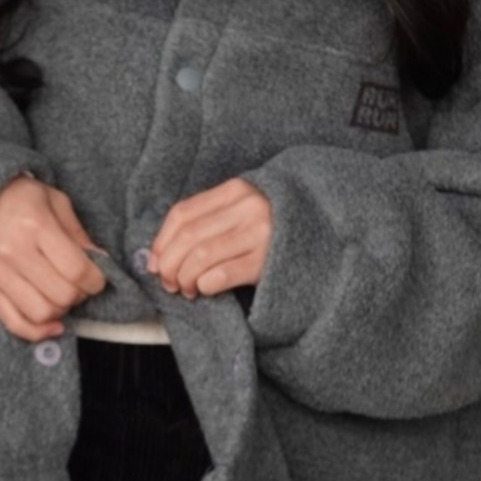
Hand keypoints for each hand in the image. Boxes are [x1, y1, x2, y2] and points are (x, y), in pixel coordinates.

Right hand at [0, 176, 108, 342]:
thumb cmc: (22, 199)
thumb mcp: (56, 201)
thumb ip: (79, 234)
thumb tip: (101, 264)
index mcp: (34, 224)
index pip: (76, 269)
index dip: (96, 280)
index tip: (98, 277)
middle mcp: (13, 251)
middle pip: (62, 295)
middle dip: (80, 295)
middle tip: (81, 284)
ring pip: (42, 313)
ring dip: (61, 311)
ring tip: (63, 295)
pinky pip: (15, 324)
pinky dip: (38, 331)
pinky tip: (54, 324)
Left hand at [147, 179, 273, 299]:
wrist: (325, 234)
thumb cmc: (274, 227)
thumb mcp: (243, 211)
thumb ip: (206, 222)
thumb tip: (157, 255)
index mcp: (235, 190)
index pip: (182, 214)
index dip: (161, 242)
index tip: (155, 263)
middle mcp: (247, 208)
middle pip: (188, 237)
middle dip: (169, 265)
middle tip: (169, 283)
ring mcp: (260, 234)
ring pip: (200, 257)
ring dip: (185, 279)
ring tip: (188, 289)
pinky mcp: (268, 262)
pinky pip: (222, 275)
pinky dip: (205, 286)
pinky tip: (206, 290)